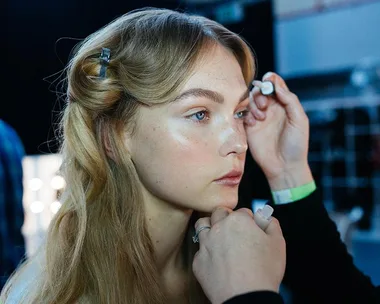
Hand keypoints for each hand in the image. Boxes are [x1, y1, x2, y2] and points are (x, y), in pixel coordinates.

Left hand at [192, 207, 285, 303]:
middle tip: (235, 231)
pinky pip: (200, 250)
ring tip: (219, 237)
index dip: (249, 220)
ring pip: (203, 225)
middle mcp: (218, 228)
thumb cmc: (263, 272)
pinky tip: (216, 259)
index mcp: (238, 220)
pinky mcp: (198, 261)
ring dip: (211, 228)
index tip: (251, 228)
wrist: (246, 298)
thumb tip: (266, 218)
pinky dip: (207, 252)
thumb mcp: (278, 243)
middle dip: (227, 218)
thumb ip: (272, 224)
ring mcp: (206, 244)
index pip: (242, 211)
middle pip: (219, 213)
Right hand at [244, 72, 312, 189]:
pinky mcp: (250, 128)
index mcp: (285, 106)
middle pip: (260, 90)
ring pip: (250, 101)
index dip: (271, 80)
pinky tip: (254, 124)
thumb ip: (290, 101)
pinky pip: (243, 114)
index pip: (276, 86)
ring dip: (254, 104)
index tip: (268, 80)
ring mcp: (260, 119)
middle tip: (265, 105)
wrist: (285, 166)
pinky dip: (247, 115)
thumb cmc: (296, 145)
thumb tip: (277, 85)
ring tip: (261, 116)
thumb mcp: (299, 120)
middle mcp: (272, 110)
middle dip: (260, 93)